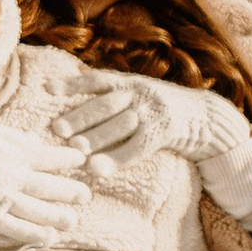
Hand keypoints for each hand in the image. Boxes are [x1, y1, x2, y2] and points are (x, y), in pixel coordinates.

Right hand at [0, 103, 90, 245]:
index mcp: (16, 151)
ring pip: (39, 210)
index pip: (51, 157)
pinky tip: (48, 238)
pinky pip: (16, 227)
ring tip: (72, 221)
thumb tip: (36, 141)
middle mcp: (15, 175)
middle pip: (50, 186)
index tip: (81, 161)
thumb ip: (16, 138)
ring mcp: (2, 196)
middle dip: (70, 191)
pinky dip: (34, 234)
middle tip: (85, 196)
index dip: (68, 160)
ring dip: (58, 216)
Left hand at [56, 71, 251, 220]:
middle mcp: (139, 92)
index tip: (46, 89)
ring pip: (119, 126)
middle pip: (105, 105)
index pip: (96, 81)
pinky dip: (116, 159)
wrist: (205, 116)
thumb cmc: (161, 109)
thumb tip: (74, 101)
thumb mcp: (139, 94)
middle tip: (56, 130)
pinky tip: (99, 170)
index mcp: (128, 82)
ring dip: (96, 139)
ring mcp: (152, 111)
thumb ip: (112, 96)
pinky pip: (137, 147)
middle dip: (79, 117)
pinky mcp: (164, 131)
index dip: (71, 84)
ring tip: (75, 152)